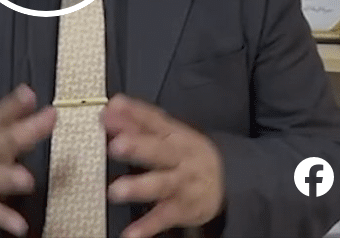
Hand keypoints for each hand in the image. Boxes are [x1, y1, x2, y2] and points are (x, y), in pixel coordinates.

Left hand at [102, 94, 223, 237]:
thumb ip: (137, 121)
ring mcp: (182, 183)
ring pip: (162, 184)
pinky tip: (130, 233)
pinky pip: (164, 216)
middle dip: (138, 147)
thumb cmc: (186, 154)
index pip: (154, 120)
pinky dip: (148, 226)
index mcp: (174, 134)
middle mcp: (180, 157)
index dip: (133, 114)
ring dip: (138, 187)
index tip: (111, 109)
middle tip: (116, 145)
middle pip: (159, 150)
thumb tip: (111, 107)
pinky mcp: (183, 208)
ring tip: (115, 191)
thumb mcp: (168, 134)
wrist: (228, 181)